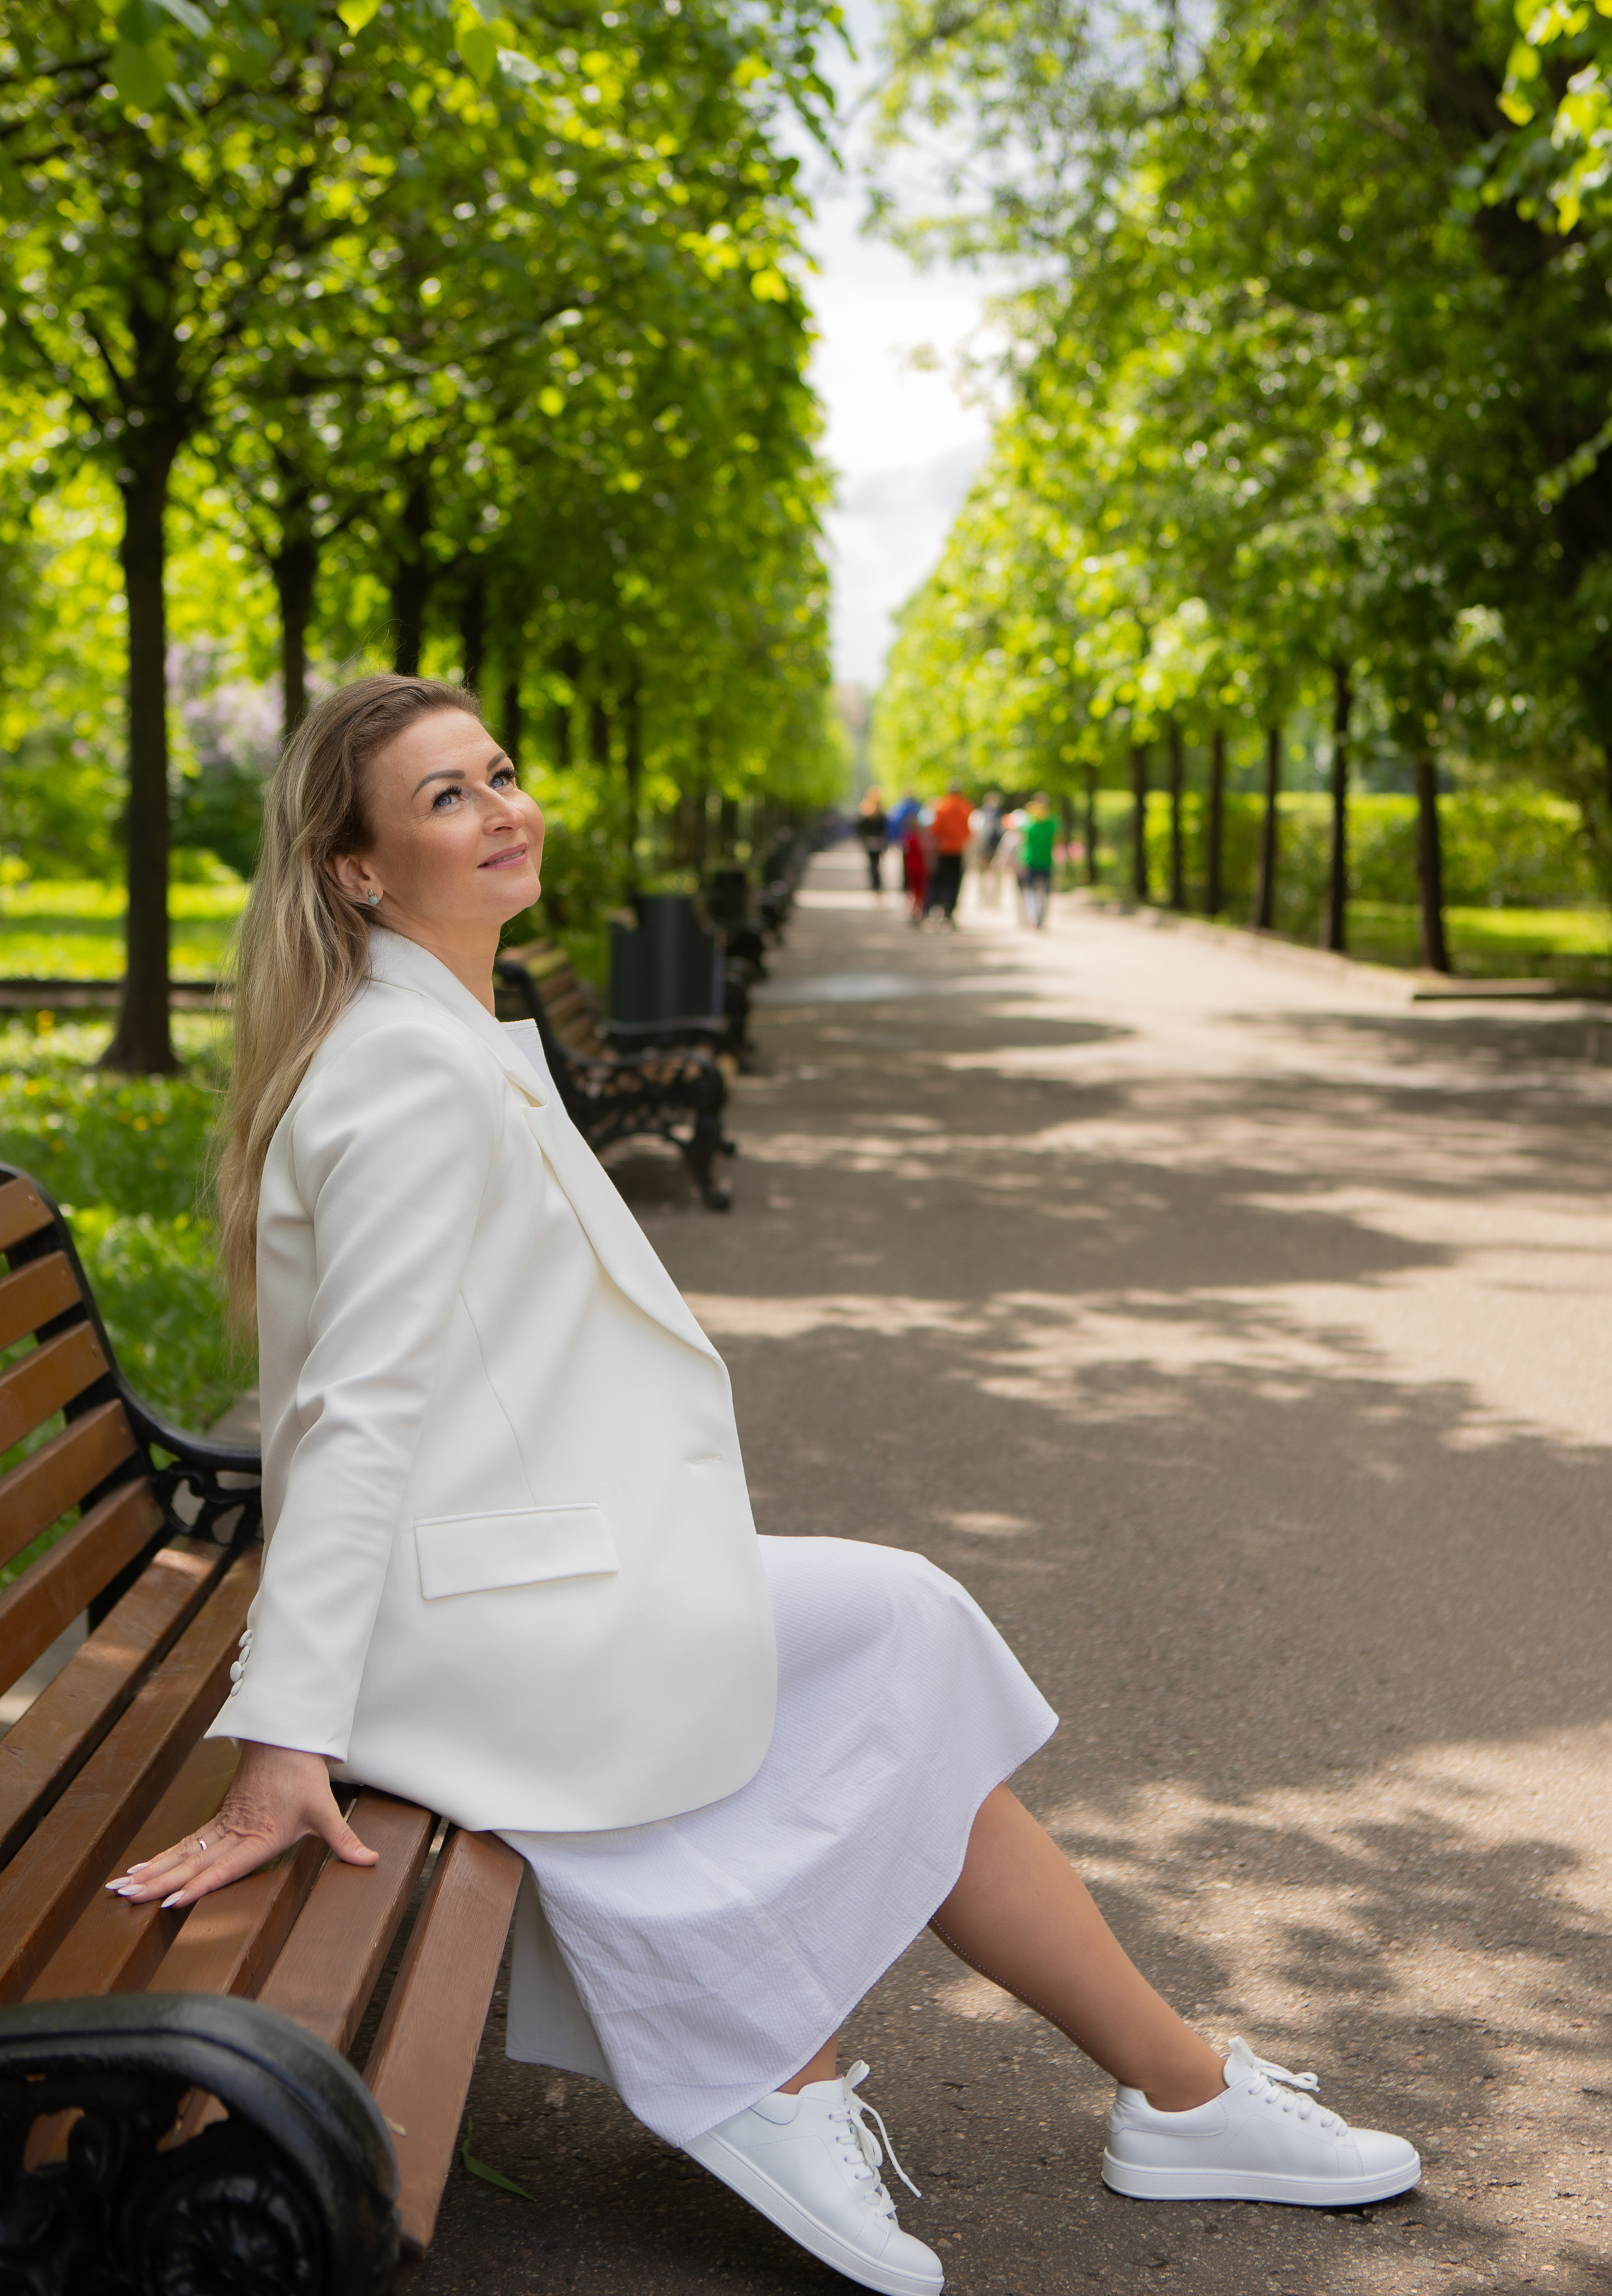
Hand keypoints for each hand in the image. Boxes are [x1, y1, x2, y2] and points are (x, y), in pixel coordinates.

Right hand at [105, 1742, 378, 1908]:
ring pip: (183, 1852)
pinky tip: (143, 1868)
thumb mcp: (326, 1810)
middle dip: (158, 1882)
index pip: (224, 1866)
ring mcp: (223, 1826)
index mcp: (259, 1836)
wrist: (286, 1740)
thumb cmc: (303, 1775)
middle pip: (192, 1861)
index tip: (172, 1900)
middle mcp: (235, 1833)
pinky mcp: (220, 1819)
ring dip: (153, 1870)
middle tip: (127, 1897)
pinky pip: (187, 1842)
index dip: (199, 1884)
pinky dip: (163, 1856)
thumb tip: (371, 1861)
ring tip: (122, 1887)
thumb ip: (345, 1841)